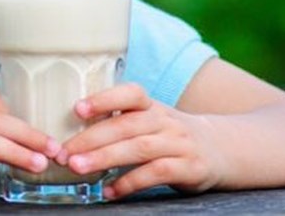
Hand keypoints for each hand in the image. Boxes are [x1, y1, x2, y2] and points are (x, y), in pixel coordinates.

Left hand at [57, 83, 224, 199]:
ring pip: (138, 148)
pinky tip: (110, 190)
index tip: (77, 108)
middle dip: (90, 139)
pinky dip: (130, 183)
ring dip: (104, 158)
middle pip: (125, 126)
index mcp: (152, 106)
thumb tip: (71, 132)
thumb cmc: (170, 135)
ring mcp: (179, 144)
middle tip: (63, 152)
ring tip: (78, 167)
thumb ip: (119, 122)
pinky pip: (157, 174)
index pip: (131, 94)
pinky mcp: (190, 168)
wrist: (221, 149)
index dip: (104, 98)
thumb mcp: (150, 120)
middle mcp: (165, 121)